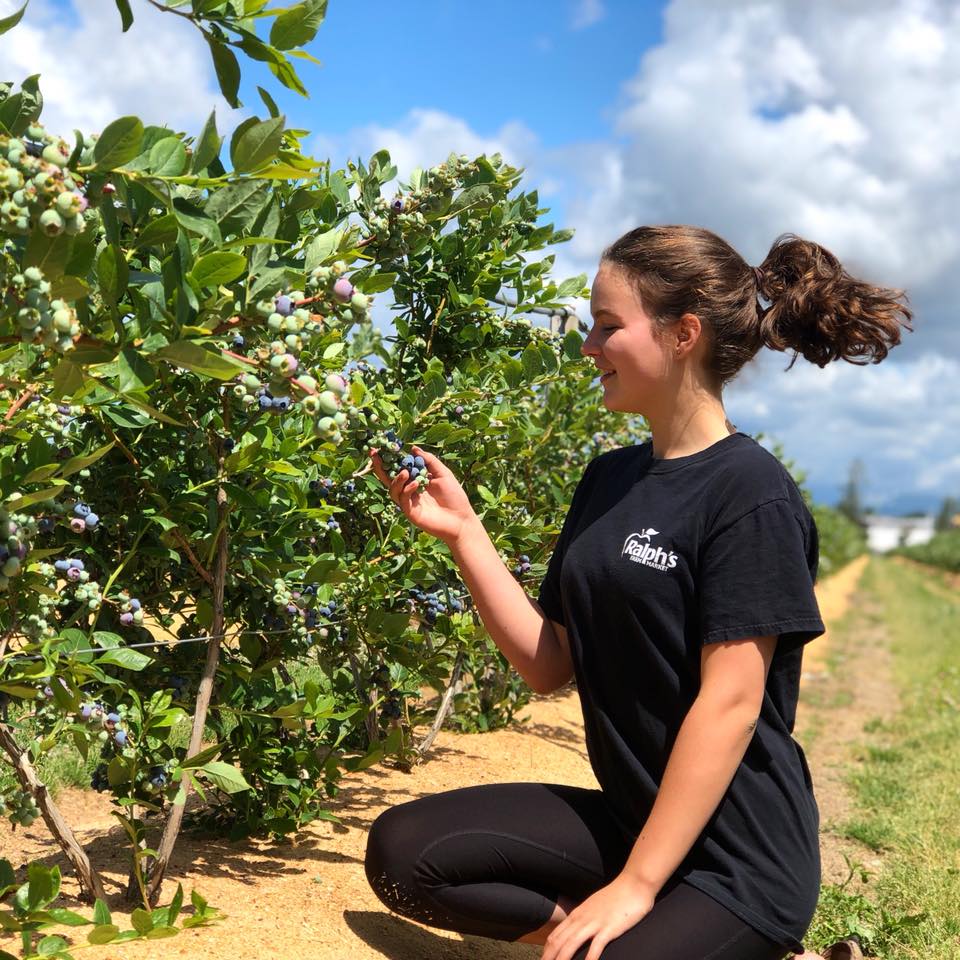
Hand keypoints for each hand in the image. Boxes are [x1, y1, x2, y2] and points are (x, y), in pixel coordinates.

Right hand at [368, 444, 477, 545]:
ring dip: (397, 479)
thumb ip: (429, 461)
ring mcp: (408, 503)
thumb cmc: (454, 496)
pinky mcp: (410, 513)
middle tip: (375, 455)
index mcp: (416, 480)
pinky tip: (415, 484)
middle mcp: (409, 491)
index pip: (399, 468)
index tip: (381, 448)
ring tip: (405, 472)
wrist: (461, 520)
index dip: (390, 459)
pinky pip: (403, 499)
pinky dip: (407, 490)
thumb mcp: (443, 474)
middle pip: (389, 479)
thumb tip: (413, 448)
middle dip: (380, 467)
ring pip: (393, 490)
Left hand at [541, 874, 655, 959]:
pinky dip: (589, 959)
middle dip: (549, 957)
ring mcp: (595, 923)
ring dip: (562, 959)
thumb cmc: (616, 896)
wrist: (633, 883)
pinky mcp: (609, 928)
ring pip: (571, 944)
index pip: (555, 936)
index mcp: (577, 914)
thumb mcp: (595, 906)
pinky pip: (596, 946)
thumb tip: (577, 930)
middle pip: (559, 941)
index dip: (547, 952)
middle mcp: (582, 919)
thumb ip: (585, 918)